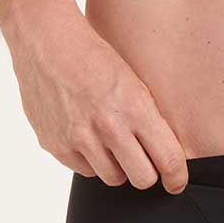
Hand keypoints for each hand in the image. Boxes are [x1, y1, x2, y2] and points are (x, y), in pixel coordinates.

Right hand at [9, 4, 188, 192]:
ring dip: (118, 166)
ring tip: (113, 142)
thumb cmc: (94, 55)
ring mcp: (78, 138)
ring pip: (113, 178)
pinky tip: (88, 136)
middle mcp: (107, 126)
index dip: (176, 176)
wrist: (46, 41)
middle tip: (146, 162)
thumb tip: (165, 153)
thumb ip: (149, 118)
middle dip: (148, 173)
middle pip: (142, 179)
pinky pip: (84, 170)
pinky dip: (90, 160)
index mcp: (134, 106)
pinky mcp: (55, 144)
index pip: (167, 158)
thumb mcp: (133, 80)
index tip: (176, 181)